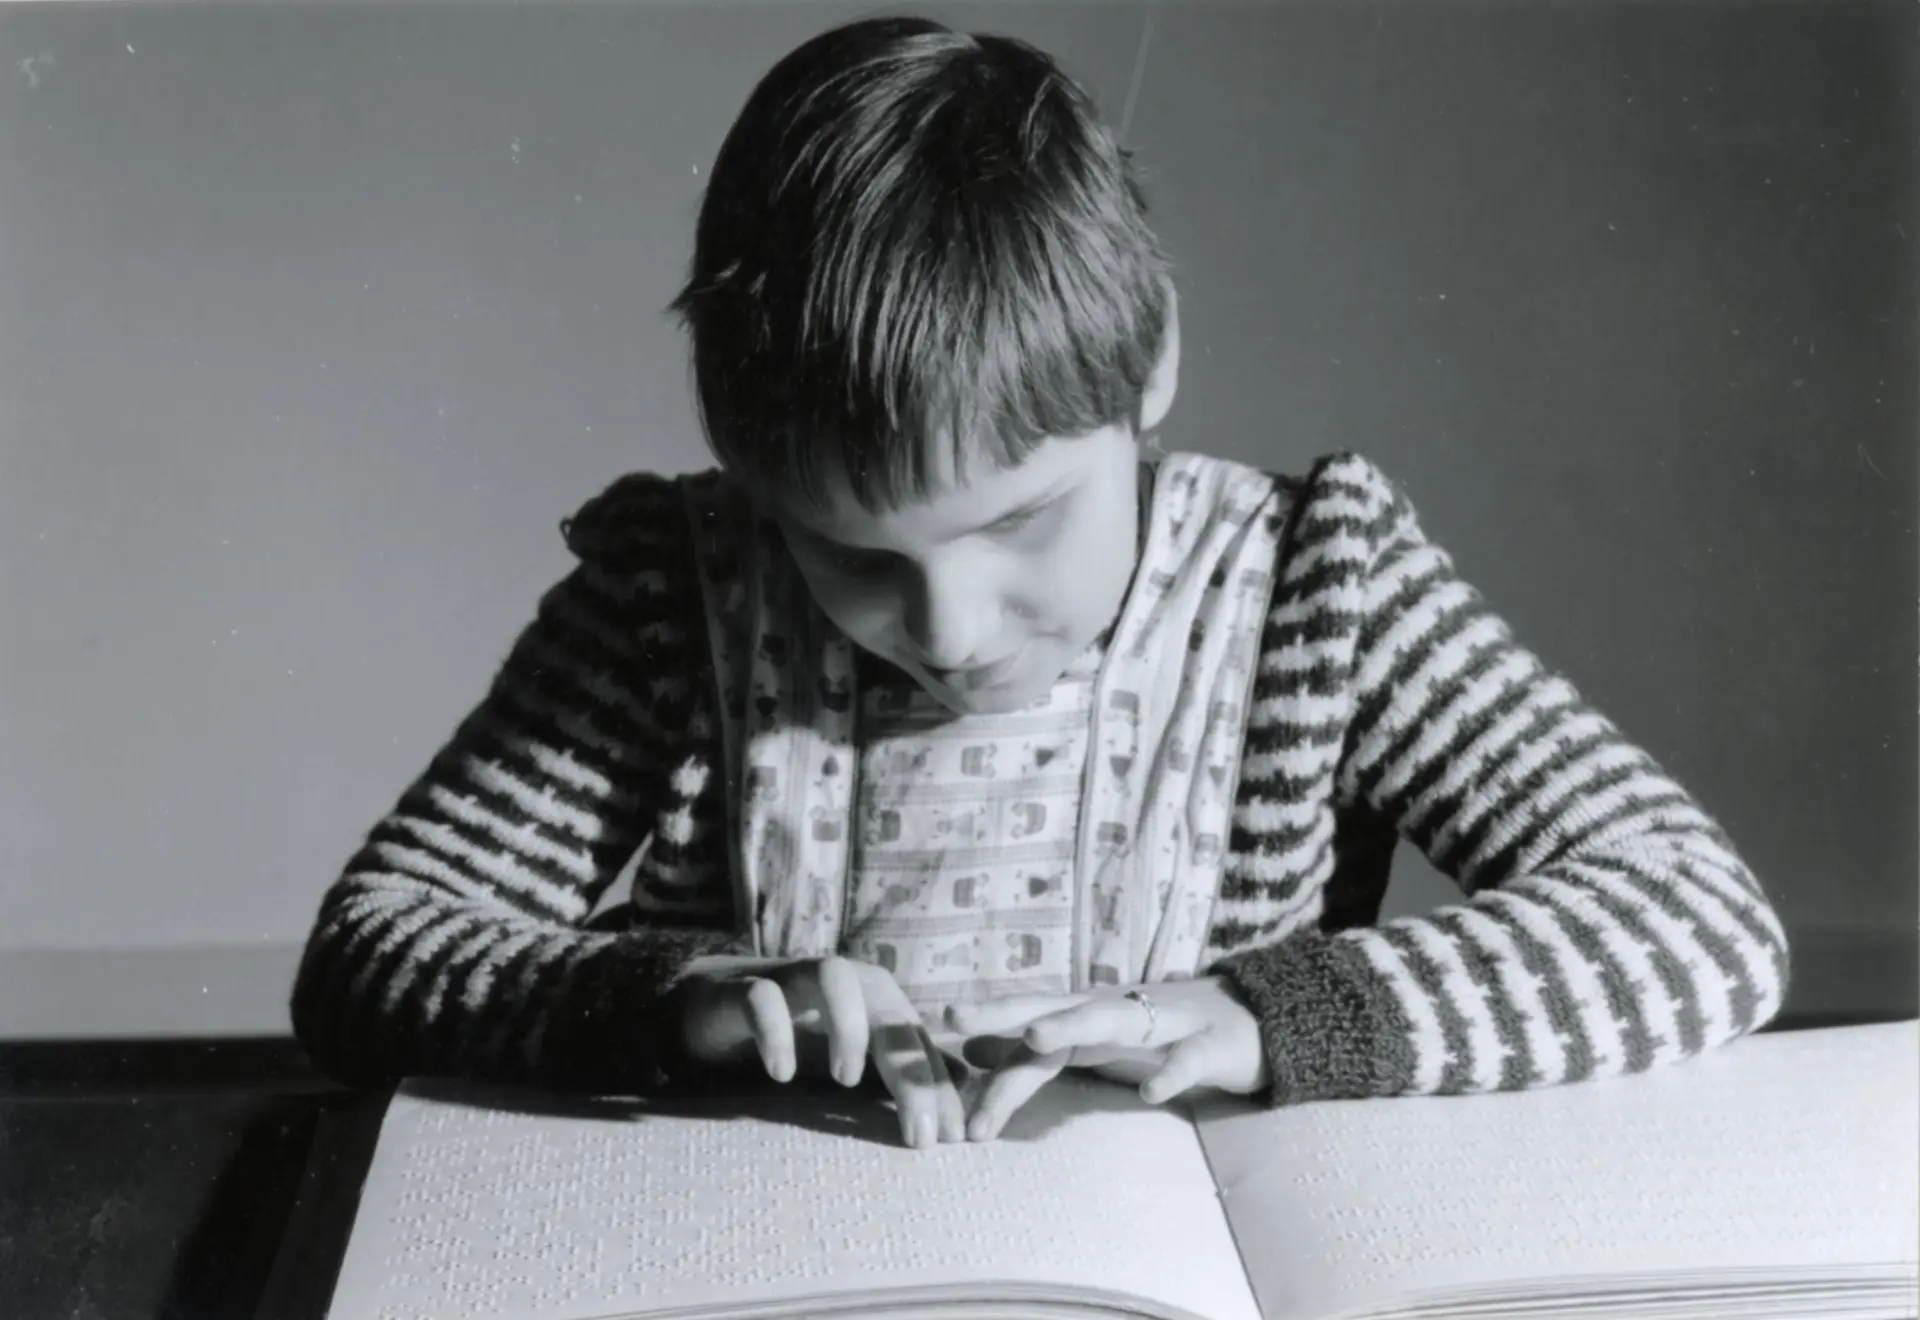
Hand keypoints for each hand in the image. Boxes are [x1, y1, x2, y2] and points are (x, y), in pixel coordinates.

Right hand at [676, 954, 967, 1148]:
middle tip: (918, 1133)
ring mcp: (792, 979)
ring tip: (846, 1080)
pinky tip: (782, 1073)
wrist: (717, 1008)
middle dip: (910, 1072)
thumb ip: (902, 1071)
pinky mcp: (744, 988)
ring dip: (847, 1024)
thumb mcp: (855, 1058)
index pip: (917, 1041)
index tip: (950, 1139)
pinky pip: (763, 997)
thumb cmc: (797, 1033)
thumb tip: (962, 1088)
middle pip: (889, 1011)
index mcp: (873, 999)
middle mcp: (842, 981)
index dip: (938, 1088)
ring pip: (833, 975)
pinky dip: (775, 1030)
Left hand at [944, 976, 1269, 1140]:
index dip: (980, 1031)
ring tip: (1035, 1038)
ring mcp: (1164, 1021)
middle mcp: (1116, 1009)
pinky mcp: (1209, 1043)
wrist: (1253, 1020)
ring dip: (1073, 1024)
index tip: (929, 1042)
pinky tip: (1151, 1094)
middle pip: (1053, 1006)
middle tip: (953, 1017)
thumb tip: (969, 1052)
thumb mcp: (1094, 1043)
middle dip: (1002, 1010)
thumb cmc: (1164, 1036)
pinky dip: (1170, 1075)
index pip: (1024, 1022)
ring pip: (1113, 1019)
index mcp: (1087, 1014)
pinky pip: (1187, 1060)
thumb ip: (1036, 1050)